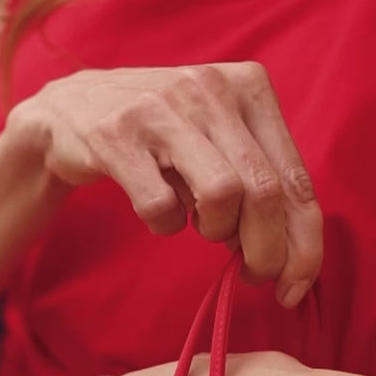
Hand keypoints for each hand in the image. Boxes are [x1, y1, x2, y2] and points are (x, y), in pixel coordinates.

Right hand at [7, 62, 322, 306]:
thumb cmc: (163, 139)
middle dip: (265, 253)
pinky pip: (161, 207)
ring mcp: (162, 109)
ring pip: (222, 195)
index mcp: (250, 86)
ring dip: (215, 231)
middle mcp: (211, 89)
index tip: (293, 288)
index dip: (303, 247)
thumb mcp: (221, 144)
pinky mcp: (118, 135)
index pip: (296, 181)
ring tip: (200, 226)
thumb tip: (292, 256)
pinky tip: (160, 211)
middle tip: (249, 275)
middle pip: (264, 194)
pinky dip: (165, 225)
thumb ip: (262, 187)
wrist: (71, 110)